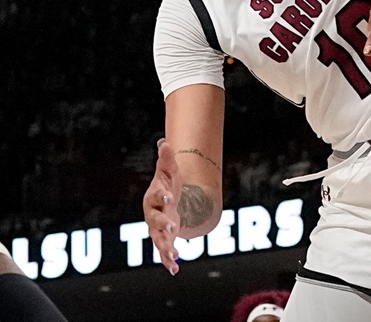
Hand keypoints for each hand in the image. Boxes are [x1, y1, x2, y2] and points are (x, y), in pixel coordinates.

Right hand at [143, 139, 181, 274]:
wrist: (167, 199)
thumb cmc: (168, 184)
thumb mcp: (169, 171)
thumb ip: (166, 158)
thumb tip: (164, 141)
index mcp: (155, 197)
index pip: (157, 195)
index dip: (163, 195)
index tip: (170, 196)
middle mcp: (154, 215)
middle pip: (156, 220)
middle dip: (164, 223)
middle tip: (174, 226)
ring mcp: (158, 229)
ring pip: (159, 239)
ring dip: (166, 247)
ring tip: (175, 254)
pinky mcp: (164, 240)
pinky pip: (164, 252)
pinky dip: (168, 261)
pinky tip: (175, 270)